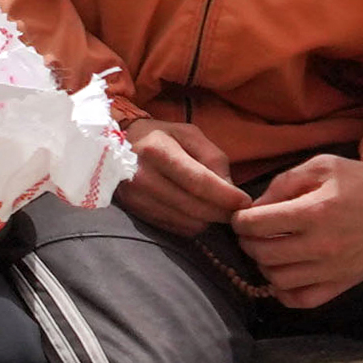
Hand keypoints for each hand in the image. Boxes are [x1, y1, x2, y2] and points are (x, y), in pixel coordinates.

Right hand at [114, 110, 250, 235]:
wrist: (116, 145)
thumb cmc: (160, 136)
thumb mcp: (188, 134)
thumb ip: (213, 158)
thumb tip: (230, 189)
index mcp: (157, 150)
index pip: (198, 181)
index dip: (225, 196)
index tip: (245, 202)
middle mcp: (143, 177)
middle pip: (194, 206)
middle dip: (222, 211)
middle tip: (235, 209)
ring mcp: (137, 198)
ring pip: (187, 222)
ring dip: (208, 219)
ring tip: (215, 207)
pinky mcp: (136, 212)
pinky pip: (175, 228)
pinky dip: (192, 224)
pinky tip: (196, 211)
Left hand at [230, 152, 362, 310]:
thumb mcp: (323, 166)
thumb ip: (284, 183)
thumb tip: (255, 207)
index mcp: (316, 211)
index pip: (256, 224)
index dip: (240, 220)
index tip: (241, 217)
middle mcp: (323, 245)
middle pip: (262, 254)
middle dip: (248, 242)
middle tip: (252, 233)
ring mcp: (333, 270)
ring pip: (277, 280)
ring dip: (264, 265)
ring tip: (270, 249)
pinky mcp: (343, 284)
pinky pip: (302, 300)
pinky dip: (284, 292)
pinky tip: (284, 273)